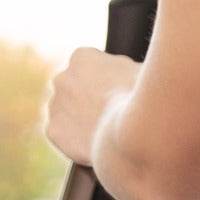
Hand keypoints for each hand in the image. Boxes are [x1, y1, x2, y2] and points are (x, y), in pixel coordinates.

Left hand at [44, 48, 140, 167]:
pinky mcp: (54, 131)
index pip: (91, 66)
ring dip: (82, 119)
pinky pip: (66, 135)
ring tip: (107, 130)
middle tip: (114, 113)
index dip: (109, 81)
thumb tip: (138, 73)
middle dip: (91, 98)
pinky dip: (78, 140)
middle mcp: (62, 77)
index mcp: (83, 57)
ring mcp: (56, 105)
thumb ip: (130, 69)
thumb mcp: (143, 71)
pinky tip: (97, 142)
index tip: (120, 92)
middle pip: (76, 88)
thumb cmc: (144, 99)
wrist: (134, 131)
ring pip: (68, 112)